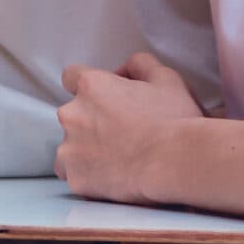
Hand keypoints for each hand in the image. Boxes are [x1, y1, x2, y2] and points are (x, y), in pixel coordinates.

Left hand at [54, 53, 204, 203]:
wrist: (175, 163)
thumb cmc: (174, 119)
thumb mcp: (166, 78)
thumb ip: (140, 65)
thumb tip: (124, 70)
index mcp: (90, 86)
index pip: (71, 78)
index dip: (88, 89)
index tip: (103, 101)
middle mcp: (72, 114)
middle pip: (72, 115)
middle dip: (90, 122)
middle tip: (120, 134)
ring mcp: (69, 148)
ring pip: (69, 147)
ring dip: (86, 150)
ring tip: (117, 159)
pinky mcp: (75, 178)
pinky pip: (74, 175)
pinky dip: (87, 176)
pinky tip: (111, 177)